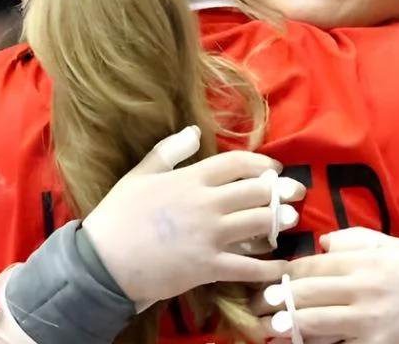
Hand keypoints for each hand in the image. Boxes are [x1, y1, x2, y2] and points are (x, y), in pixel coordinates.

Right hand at [82, 125, 305, 309]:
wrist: (102, 263)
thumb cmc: (117, 216)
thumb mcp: (140, 175)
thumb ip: (169, 151)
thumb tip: (194, 131)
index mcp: (190, 179)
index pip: (236, 163)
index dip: (261, 163)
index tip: (274, 168)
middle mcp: (206, 204)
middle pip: (256, 191)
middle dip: (282, 190)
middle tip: (296, 191)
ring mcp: (209, 236)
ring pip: (259, 224)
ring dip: (280, 221)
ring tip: (292, 221)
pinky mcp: (209, 267)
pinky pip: (248, 267)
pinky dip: (269, 268)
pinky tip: (282, 266)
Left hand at [252, 227, 398, 343]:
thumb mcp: (394, 248)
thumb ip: (357, 239)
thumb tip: (322, 242)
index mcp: (368, 261)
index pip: (314, 264)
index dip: (287, 272)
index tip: (272, 278)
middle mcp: (365, 289)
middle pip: (307, 291)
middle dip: (277, 297)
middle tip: (256, 302)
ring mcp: (368, 321)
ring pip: (313, 321)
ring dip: (285, 323)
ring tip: (267, 325)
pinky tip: (298, 342)